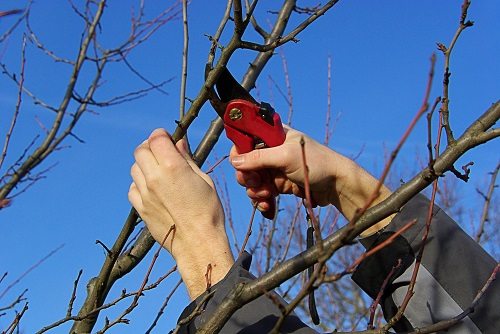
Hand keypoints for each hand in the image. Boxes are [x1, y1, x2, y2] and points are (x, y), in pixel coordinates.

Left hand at [129, 129, 233, 298]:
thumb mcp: (203, 180)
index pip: (156, 138)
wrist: (198, 242)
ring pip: (134, 168)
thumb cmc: (208, 211)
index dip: (161, 135)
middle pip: (141, 151)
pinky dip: (139, 184)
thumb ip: (187, 159)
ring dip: (144, 165)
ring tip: (158, 171)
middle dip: (150, 147)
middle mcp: (154, 177)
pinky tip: (152, 189)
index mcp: (172, 166)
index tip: (167, 138)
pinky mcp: (140, 208)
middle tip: (161, 152)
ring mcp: (145, 193)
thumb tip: (178, 144)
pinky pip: (132, 188)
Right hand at [230, 127, 342, 207]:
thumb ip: (259, 157)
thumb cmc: (317, 164)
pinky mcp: (278, 184)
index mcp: (273, 135)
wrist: (337, 185)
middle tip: (257, 184)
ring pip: (252, 180)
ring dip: (255, 191)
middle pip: (245, 163)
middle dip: (248, 177)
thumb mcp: (286, 157)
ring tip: (267, 196)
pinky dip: (262, 200)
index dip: (240, 154)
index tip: (243, 167)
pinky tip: (267, 206)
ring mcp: (274, 168)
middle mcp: (272, 150)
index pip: (245, 139)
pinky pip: (261, 192)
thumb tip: (234, 161)